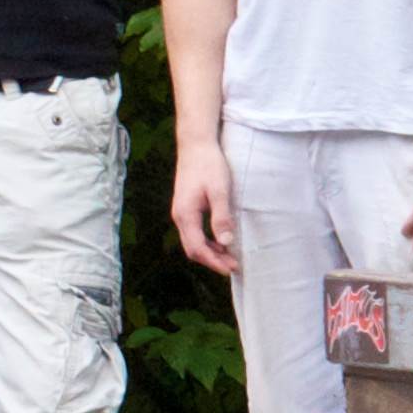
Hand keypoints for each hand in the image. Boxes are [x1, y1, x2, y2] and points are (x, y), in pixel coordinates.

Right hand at [172, 141, 238, 277]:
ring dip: (210, 252)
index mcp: (185, 214)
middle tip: (233, 266)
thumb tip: (226, 243)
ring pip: (192, 241)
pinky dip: (207, 241)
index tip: (231, 268)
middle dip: (212, 261)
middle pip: (192, 249)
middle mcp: (179, 216)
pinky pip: (193, 232)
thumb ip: (222, 216)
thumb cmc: (209, 164)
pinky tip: (221, 240)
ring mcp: (181, 212)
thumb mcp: (219, 190)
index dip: (214, 262)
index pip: (197, 248)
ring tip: (229, 256)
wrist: (196, 144)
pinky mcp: (186, 207)